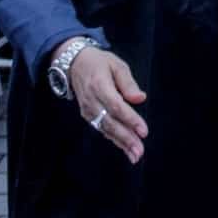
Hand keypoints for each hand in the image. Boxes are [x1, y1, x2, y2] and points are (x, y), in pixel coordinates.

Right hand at [63, 43, 147, 163]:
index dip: (130, 120)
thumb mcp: (117, 65)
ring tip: (135, 155)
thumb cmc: (100, 63)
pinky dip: (113, 139)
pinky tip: (124, 147)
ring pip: (105, 129)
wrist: (74, 64)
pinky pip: (101, 128)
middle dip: (126, 139)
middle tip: (140, 152)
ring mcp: (88, 110)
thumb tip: (140, 99)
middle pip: (110, 123)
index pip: (116, 107)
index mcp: (99, 86)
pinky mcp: (87, 115)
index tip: (144, 131)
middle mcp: (92, 101)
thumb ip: (128, 83)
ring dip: (121, 143)